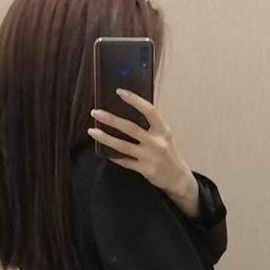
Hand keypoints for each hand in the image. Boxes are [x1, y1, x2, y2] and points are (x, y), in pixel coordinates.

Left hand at [88, 89, 198, 209]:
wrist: (178, 177)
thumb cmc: (168, 152)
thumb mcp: (164, 136)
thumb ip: (151, 125)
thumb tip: (127, 111)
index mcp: (163, 130)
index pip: (149, 110)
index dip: (134, 100)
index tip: (119, 91)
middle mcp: (157, 142)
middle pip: (131, 128)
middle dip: (111, 119)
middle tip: (95, 112)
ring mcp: (151, 157)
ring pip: (123, 146)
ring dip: (106, 138)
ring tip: (92, 131)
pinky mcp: (146, 170)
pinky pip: (125, 162)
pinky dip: (114, 156)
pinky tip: (104, 151)